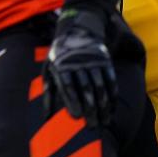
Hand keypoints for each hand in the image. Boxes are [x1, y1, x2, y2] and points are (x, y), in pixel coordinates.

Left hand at [43, 8, 116, 127]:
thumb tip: (45, 116)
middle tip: (93, 125)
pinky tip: (111, 108)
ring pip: (100, 86)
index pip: (67, 85)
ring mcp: (93, 61)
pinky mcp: (105, 61)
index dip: (72, 101)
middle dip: (90, 108)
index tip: (77, 116)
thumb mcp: (49, 69)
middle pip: (85, 88)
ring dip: (103, 105)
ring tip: (104, 121)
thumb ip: (48, 92)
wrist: (77, 31)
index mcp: (61, 65)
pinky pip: (110, 80)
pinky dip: (112, 96)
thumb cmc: (59, 57)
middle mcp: (77, 63)